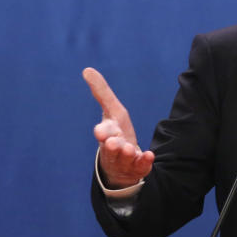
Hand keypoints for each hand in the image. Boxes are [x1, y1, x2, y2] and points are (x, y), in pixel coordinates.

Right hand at [83, 67, 154, 188]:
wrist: (121, 165)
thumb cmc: (115, 132)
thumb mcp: (111, 111)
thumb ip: (101, 92)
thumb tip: (87, 70)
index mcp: (107, 134)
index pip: (103, 132)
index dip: (102, 132)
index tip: (100, 131)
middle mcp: (114, 148)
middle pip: (112, 148)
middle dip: (113, 145)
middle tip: (114, 143)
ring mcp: (125, 159)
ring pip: (125, 158)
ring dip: (127, 153)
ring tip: (129, 150)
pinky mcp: (138, 167)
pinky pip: (141, 166)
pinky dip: (144, 161)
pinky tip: (149, 155)